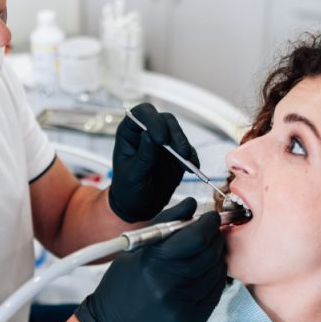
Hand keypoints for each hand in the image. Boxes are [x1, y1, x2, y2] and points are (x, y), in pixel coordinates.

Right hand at [76, 198, 226, 321]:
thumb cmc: (122, 284)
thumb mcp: (136, 248)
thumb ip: (165, 222)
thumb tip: (192, 204)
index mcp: (153, 265)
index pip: (196, 238)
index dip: (209, 224)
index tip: (211, 218)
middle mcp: (169, 289)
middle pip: (209, 255)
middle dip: (215, 239)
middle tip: (212, 232)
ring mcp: (182, 310)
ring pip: (215, 275)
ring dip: (216, 260)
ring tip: (207, 253)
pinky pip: (214, 296)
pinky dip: (213, 281)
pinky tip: (204, 274)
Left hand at [107, 103, 199, 222]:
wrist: (139, 207)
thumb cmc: (128, 189)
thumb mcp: (132, 175)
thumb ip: (143, 155)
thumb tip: (149, 135)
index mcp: (130, 132)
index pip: (141, 114)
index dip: (152, 121)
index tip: (160, 138)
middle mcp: (147, 133)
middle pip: (165, 120)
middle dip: (174, 134)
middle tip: (179, 152)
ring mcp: (164, 143)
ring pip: (178, 133)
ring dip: (184, 145)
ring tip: (186, 161)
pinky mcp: (177, 154)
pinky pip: (188, 151)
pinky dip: (192, 158)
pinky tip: (192, 167)